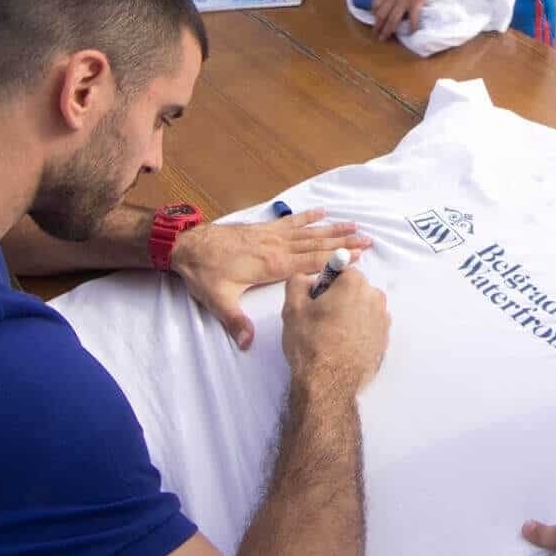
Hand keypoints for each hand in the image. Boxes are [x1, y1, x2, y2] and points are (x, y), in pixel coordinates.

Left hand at [171, 211, 371, 349]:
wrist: (187, 246)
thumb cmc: (204, 274)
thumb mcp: (218, 300)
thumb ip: (235, 321)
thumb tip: (247, 343)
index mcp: (271, 265)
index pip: (310, 262)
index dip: (335, 259)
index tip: (358, 256)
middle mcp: (276, 246)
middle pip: (316, 244)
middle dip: (342, 242)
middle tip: (368, 239)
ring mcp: (270, 235)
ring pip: (307, 231)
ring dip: (332, 228)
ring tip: (354, 225)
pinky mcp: (262, 229)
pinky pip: (290, 221)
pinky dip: (307, 216)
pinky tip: (321, 211)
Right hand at [280, 266, 389, 396]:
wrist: (328, 383)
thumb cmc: (311, 343)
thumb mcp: (292, 307)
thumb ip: (298, 281)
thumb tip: (306, 278)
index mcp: (355, 284)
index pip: (341, 272)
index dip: (326, 285)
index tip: (316, 301)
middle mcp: (375, 298)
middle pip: (355, 289)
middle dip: (340, 299)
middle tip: (321, 319)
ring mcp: (383, 321)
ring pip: (363, 308)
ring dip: (350, 315)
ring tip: (331, 335)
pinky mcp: (385, 341)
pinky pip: (370, 327)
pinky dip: (359, 331)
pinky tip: (343, 346)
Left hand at [369, 0, 442, 41]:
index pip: (376, 2)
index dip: (373, 12)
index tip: (374, 18)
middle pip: (381, 14)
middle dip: (377, 26)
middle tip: (375, 35)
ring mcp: (404, 0)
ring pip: (392, 19)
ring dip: (387, 30)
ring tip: (384, 39)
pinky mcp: (415, 4)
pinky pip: (411, 19)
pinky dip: (411, 27)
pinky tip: (411, 33)